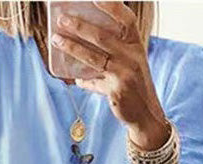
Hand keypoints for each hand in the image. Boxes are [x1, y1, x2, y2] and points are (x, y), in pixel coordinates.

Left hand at [51, 1, 165, 132]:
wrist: (146, 113)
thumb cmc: (135, 86)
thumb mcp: (130, 64)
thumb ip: (112, 55)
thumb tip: (84, 50)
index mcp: (136, 45)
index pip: (126, 19)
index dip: (112, 6)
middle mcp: (132, 56)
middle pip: (102, 37)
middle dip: (79, 27)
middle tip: (61, 20)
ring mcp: (124, 73)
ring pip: (93, 57)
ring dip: (72, 48)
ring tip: (57, 40)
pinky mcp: (116, 90)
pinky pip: (93, 82)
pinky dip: (83, 81)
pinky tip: (74, 79)